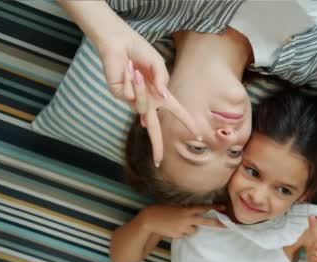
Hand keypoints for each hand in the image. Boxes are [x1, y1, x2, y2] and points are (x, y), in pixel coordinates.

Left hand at [98, 27, 201, 165]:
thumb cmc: (140, 52)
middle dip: (157, 146)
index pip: (177, 111)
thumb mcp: (157, 64)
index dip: (188, 122)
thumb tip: (164, 98)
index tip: (197, 135)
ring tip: (134, 69)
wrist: (119, 43)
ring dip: (140, 88)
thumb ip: (163, 81)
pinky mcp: (120, 95)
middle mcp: (148, 100)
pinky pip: (129, 96)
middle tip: (159, 162)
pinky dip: (129, 81)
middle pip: (154, 129)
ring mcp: (133, 99)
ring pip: (142, 107)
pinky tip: (126, 69)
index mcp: (161, 94)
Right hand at [139, 204, 224, 238]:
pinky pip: (185, 234)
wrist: (149, 221)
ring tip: (179, 224)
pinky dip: (182, 232)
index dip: (214, 207)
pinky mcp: (178, 235)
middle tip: (226, 225)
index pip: (203, 208)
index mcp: (186, 209)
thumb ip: (185, 209)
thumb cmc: (161, 210)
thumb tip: (194, 211)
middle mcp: (186, 219)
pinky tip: (173, 228)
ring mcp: (183, 228)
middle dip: (216, 224)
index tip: (224, 207)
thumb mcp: (175, 206)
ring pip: (194, 230)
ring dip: (190, 228)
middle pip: (205, 222)